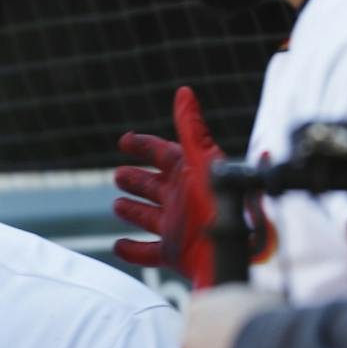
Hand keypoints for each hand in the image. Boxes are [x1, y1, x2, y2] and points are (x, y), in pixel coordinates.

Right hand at [113, 85, 226, 287]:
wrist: (229, 254)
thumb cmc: (219, 206)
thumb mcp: (204, 162)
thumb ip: (191, 129)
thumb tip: (184, 92)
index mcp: (192, 176)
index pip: (165, 155)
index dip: (144, 146)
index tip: (124, 141)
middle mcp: (184, 201)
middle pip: (156, 186)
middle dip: (137, 179)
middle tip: (118, 175)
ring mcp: (178, 228)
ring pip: (149, 217)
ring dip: (133, 211)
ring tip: (118, 206)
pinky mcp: (174, 255)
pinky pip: (148, 253)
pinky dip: (131, 251)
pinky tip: (118, 245)